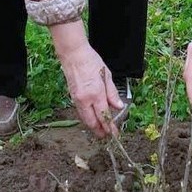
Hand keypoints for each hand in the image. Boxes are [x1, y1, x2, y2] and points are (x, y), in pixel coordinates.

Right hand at [50, 22, 122, 137]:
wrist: (74, 56)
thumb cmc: (92, 62)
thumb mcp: (107, 76)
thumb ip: (112, 93)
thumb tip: (119, 106)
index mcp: (96, 93)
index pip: (104, 116)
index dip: (110, 127)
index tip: (115, 134)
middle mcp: (85, 99)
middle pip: (92, 122)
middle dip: (100, 132)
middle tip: (107, 136)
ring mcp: (77, 99)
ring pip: (85, 119)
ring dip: (93, 126)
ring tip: (101, 130)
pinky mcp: (72, 97)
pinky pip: (80, 112)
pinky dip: (87, 118)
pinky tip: (93, 119)